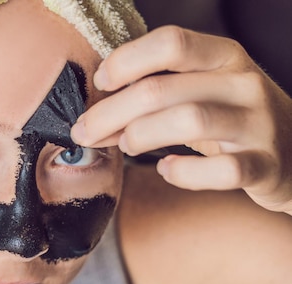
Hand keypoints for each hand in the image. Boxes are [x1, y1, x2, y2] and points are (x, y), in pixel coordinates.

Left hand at [71, 25, 291, 214]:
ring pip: (189, 120)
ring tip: (126, 146)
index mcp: (224, 56)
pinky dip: (185, 173)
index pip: (170, 42)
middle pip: (161, 88)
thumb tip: (94, 116)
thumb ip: (153, 99)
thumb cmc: (233, 121)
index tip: (100, 84)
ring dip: (141, 135)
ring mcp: (258, 124)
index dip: (126, 60)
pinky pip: (222, 171)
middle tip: (85, 132)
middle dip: (110, 112)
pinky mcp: (265, 166)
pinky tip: (167, 170)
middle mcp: (243, 83)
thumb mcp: (200, 94)